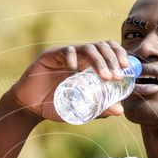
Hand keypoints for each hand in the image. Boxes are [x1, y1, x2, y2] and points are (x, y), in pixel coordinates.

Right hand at [8, 41, 130, 121]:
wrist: (30, 107)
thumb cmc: (55, 105)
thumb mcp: (80, 109)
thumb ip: (98, 108)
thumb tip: (120, 110)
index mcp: (88, 64)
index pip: (108, 50)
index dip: (120, 55)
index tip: (127, 69)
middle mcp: (79, 56)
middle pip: (101, 46)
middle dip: (112, 59)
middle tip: (117, 77)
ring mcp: (65, 54)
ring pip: (87, 47)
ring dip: (99, 61)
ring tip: (105, 77)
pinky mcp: (50, 55)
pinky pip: (66, 51)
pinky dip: (73, 58)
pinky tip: (75, 71)